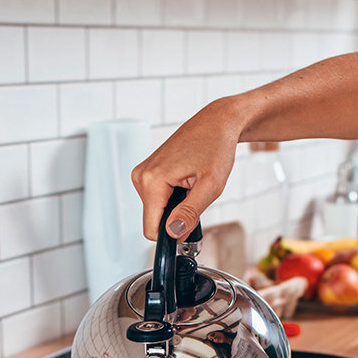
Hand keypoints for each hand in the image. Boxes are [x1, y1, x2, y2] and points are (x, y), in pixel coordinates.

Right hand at [131, 98, 245, 240]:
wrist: (216, 123)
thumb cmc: (216, 147)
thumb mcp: (210, 186)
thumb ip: (190, 213)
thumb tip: (173, 233)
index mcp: (152, 180)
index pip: (151, 229)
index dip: (172, 234)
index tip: (190, 224)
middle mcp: (141, 176)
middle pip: (154, 220)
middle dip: (177, 217)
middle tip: (197, 196)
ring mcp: (141, 173)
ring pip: (156, 211)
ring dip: (176, 206)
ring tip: (192, 185)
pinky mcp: (146, 172)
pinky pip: (157, 199)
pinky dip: (173, 197)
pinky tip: (185, 180)